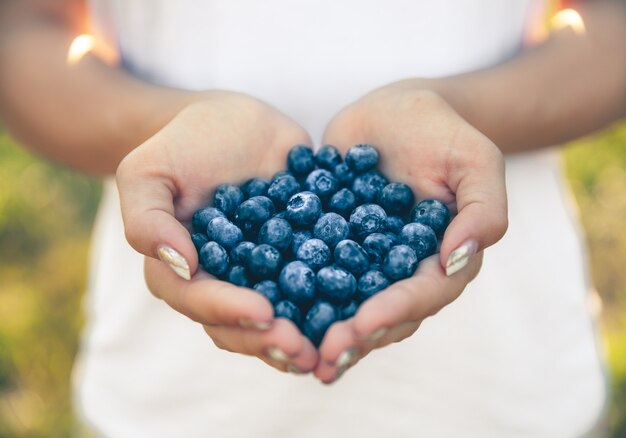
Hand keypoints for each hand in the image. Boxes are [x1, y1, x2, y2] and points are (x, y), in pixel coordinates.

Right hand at [116, 91, 317, 373]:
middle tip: (302, 350)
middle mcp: (222, 282)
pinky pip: (313, 288)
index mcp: (181, 270)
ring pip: (277, 319)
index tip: (263, 312)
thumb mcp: (148, 171)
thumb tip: (179, 265)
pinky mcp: (297, 259)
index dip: (229, 311)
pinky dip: (330, 305)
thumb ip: (148, 219)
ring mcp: (262, 275)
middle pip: (240, 324)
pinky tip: (356, 315)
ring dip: (301, 338)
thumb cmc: (185, 144)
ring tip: (327, 349)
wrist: (235, 122)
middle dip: (269, 340)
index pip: (199, 301)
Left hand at [314, 84, 507, 382]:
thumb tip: (459, 258)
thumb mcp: (475, 161)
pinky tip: (261, 302)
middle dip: (353, 337)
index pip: (421, 296)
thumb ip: (482, 209)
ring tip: (292, 349)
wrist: (395, 111)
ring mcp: (361, 262)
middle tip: (323, 356)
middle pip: (381, 314)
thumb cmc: (442, 133)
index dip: (394, 313)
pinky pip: (309, 269)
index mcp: (440, 261)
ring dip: (319, 328)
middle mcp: (399, 272)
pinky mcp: (328, 244)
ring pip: (343, 303)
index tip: (364, 324)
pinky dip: (288, 289)